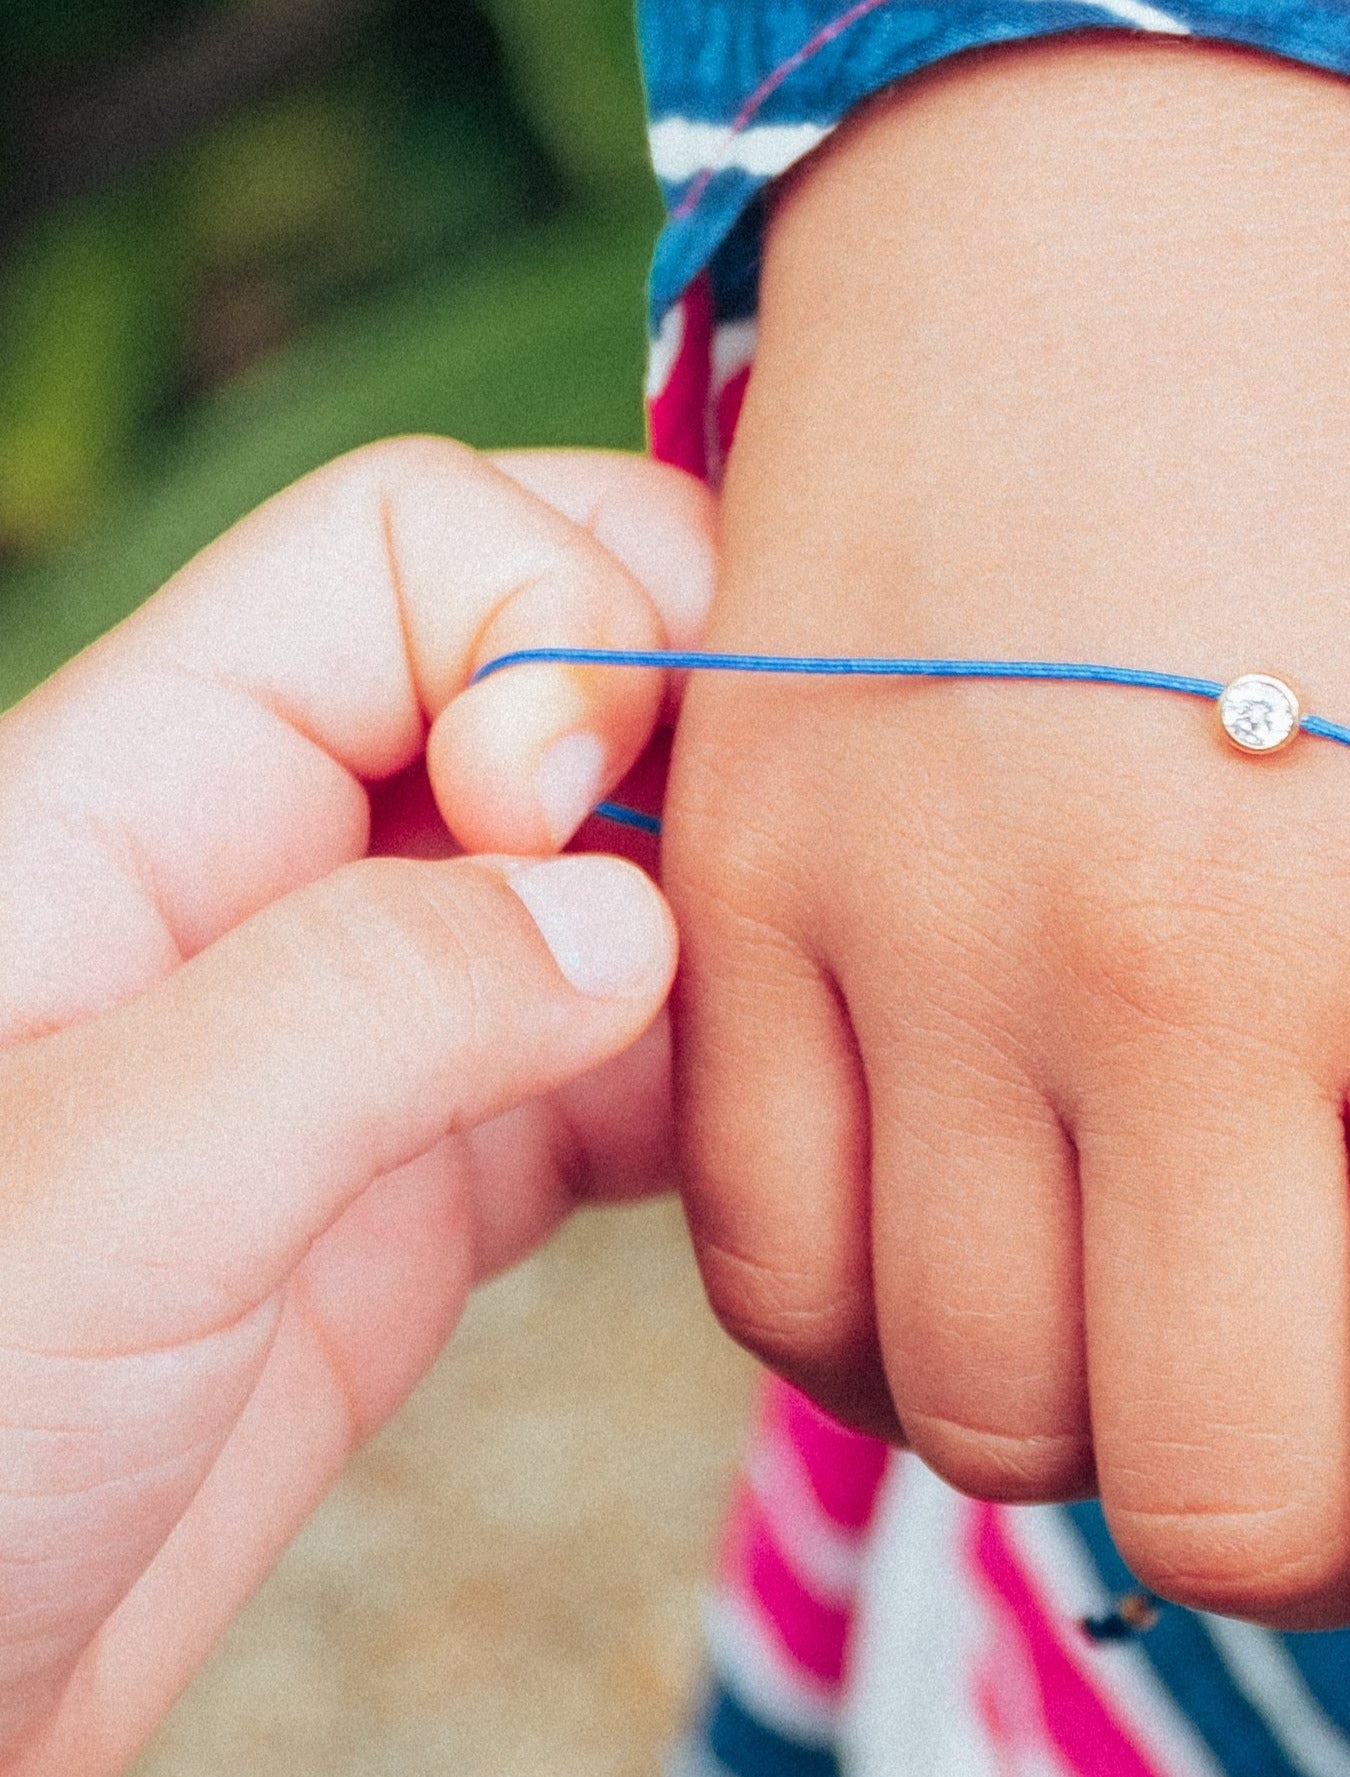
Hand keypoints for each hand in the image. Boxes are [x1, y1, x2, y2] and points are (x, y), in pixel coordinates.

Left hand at [0, 438, 715, 1776]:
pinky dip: (713, 1095)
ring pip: (593, 886)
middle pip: (531, 679)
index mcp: (121, 808)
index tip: (573, 823)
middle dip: (685, 739)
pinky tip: (782, 1164)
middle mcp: (241, 900)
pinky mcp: (388, 1228)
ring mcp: (326, 1065)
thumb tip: (632, 913)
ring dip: (728, 929)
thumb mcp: (98, 1199)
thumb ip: (363, 1014)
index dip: (550, 629)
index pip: (410, 549)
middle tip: (776, 910)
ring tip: (824, 1045)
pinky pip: (603, 1086)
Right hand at [665, 39, 1349, 1776]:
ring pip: (976, 1420)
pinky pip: (779, 1271)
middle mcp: (1175, 972)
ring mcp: (919, 932)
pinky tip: (1005, 1230)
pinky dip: (892, 1331)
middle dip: (1332, 1588)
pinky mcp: (742, 883)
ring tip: (1200, 1321)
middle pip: (1223, 1497)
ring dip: (1110, 1448)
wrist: (1146, 147)